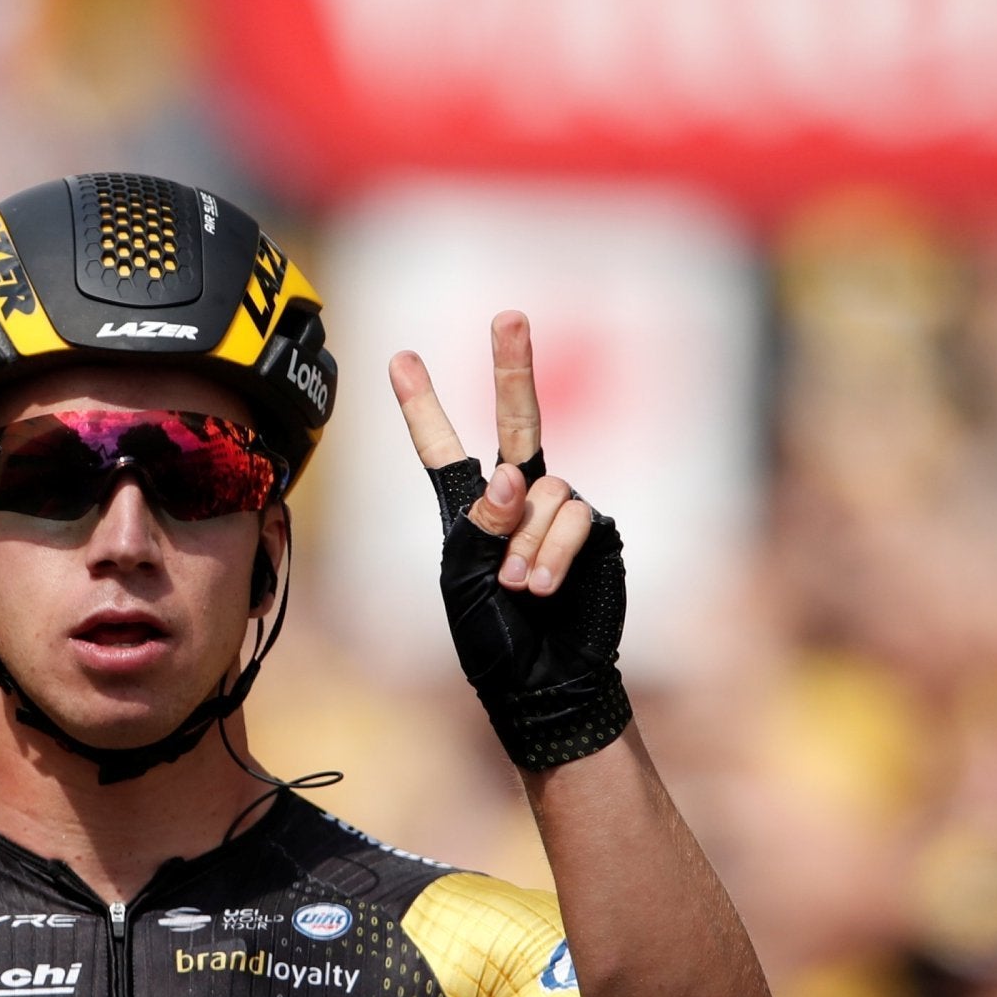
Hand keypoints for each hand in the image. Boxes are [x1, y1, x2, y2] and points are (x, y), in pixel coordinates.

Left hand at [387, 311, 630, 771]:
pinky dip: (553, 553)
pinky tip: (544, 588)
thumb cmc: (493, 636)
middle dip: (513, 367)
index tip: (399, 359)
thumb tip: (514, 473)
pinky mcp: (597, 529)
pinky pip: (573, 519)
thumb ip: (483, 523)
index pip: (442, 449)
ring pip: (544, 491)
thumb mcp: (467, 577)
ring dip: (527, 543)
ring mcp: (558, 510)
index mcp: (469, 509)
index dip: (422, 406)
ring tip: (520, 588)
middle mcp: (517, 498)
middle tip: (509, 315)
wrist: (542, 681)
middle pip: (517, 420)